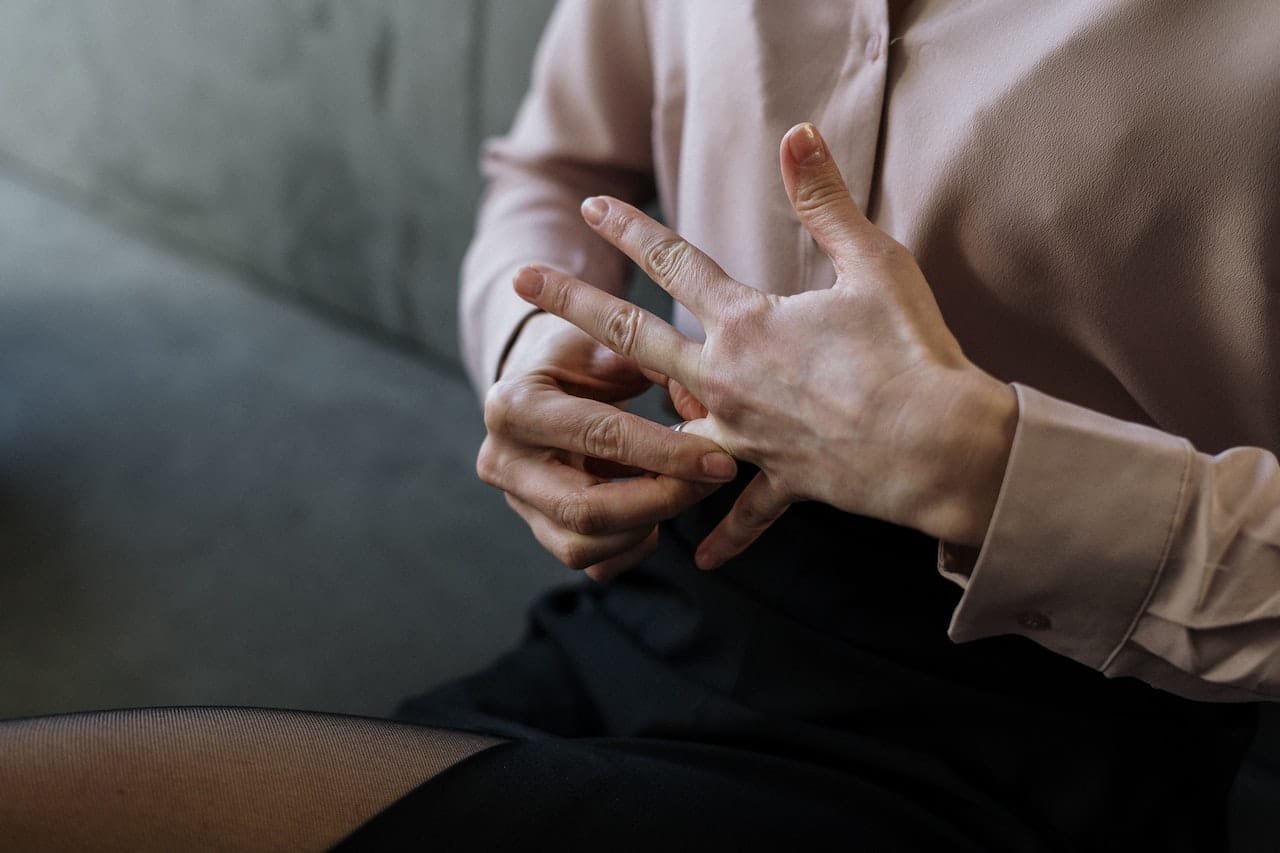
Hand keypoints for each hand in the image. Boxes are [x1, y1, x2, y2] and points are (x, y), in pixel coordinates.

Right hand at [477, 311, 737, 579]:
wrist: (536, 381)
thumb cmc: (579, 359)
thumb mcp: (611, 344)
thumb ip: (662, 368)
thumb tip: (711, 416)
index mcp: (514, 404)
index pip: (600, 437)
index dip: (667, 452)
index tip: (719, 458)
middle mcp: (503, 461)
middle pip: (585, 509)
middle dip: (660, 501)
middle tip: (711, 482)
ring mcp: (516, 503)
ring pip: (585, 547)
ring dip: (648, 526)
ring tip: (684, 489)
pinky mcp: (538, 531)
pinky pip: (593, 563)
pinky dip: (634, 543)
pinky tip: (655, 509)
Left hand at [513, 123, 1017, 568]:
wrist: (941, 449)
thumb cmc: (910, 352)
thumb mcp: (872, 262)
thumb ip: (825, 200)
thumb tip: (797, 133)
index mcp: (747, 324)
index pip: (673, 262)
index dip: (630, 229)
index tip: (589, 205)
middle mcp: (729, 381)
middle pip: (634, 338)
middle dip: (574, 306)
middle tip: (521, 284)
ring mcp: (748, 438)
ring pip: (670, 431)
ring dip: (628, 429)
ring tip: (590, 428)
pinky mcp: (782, 482)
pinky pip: (744, 513)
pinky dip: (725, 534)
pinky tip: (700, 559)